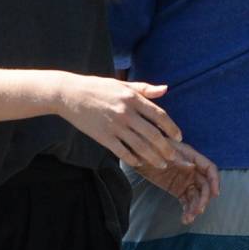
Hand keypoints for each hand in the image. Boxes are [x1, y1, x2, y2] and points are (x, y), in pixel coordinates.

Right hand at [53, 73, 181, 169]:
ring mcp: (114, 126)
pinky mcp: (103, 136)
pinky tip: (139, 163)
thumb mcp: (122, 84)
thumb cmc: (97, 87)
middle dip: (166, 148)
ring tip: (161, 164)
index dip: (172, 128)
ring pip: (139, 146)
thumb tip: (165, 89)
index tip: (179, 138)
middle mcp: (126, 112)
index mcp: (132, 98)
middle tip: (173, 157)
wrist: (69, 94)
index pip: (159, 115)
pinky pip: (122, 151)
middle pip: (152, 134)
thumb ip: (144, 89)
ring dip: (153, 157)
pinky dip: (132, 159)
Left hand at [135, 143, 219, 224]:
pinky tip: (185, 219)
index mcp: (191, 156)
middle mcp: (192, 169)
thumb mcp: (163, 150)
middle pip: (204, 186)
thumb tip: (192, 167)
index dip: (215, 181)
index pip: (209, 169)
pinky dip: (187, 210)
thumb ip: (177, 159)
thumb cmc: (150, 146)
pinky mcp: (178, 189)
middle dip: (203, 199)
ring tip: (188, 218)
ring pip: (196, 196)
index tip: (215, 194)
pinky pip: (186, 201)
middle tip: (198, 211)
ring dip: (195, 208)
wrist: (136, 153)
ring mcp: (185, 180)